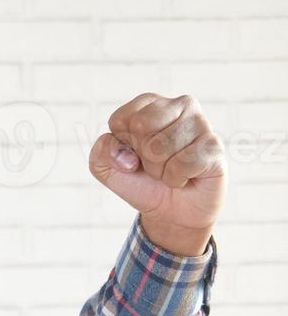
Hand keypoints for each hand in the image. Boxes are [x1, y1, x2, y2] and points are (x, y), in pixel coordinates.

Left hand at [89, 93, 225, 256]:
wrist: (169, 211)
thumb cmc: (140, 180)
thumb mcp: (107, 168)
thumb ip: (101, 152)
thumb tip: (125, 153)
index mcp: (149, 104)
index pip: (120, 119)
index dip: (122, 146)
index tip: (133, 154)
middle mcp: (179, 105)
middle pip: (142, 126)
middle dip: (142, 156)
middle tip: (154, 164)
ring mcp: (201, 123)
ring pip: (161, 146)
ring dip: (159, 169)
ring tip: (170, 170)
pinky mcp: (214, 146)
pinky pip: (182, 163)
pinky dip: (176, 178)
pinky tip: (185, 177)